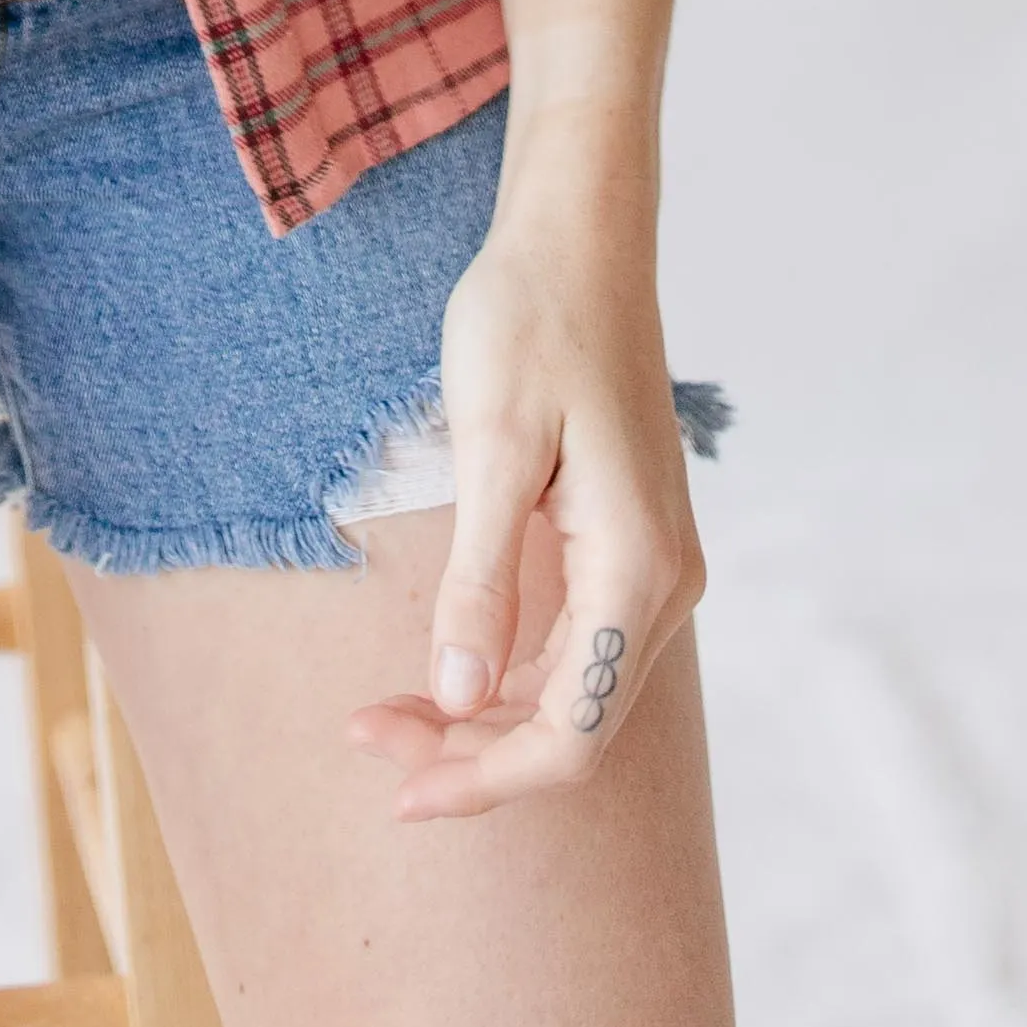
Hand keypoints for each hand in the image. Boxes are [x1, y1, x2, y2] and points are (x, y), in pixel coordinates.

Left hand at [346, 186, 702, 819]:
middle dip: (471, 755)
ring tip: (386, 714)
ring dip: (485, 720)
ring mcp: (655, 567)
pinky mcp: (631, 546)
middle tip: (364, 738)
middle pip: (574, 726)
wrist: (579, 238)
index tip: (394, 788)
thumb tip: (459, 701)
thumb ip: (479, 580)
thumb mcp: (489, 445)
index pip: (571, 735)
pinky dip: (511, 673)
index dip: (484, 780)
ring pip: (575, 693)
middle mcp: (663, 585)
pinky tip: (446, 668)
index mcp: (635, 568)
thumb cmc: (529, 318)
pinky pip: (577, 646)